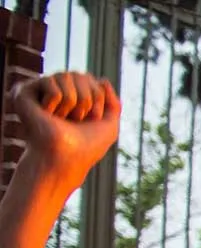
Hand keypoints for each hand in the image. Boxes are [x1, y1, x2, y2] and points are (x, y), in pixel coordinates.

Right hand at [10, 72, 119, 187]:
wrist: (67, 157)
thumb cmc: (88, 146)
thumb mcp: (109, 125)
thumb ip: (113, 103)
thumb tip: (103, 80)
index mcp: (72, 98)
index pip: (90, 79)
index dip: (97, 98)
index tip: (92, 119)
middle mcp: (55, 91)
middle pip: (79, 75)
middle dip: (87, 99)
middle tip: (77, 120)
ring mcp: (39, 90)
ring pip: (65, 76)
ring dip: (71, 101)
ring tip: (61, 118)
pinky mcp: (24, 91)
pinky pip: (50, 82)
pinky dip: (55, 101)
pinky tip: (47, 114)